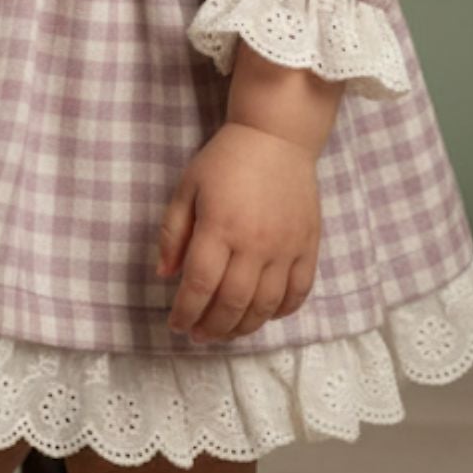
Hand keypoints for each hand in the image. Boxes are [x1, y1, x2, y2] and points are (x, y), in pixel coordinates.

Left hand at [154, 122, 320, 343]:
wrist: (277, 136)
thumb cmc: (226, 159)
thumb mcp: (188, 186)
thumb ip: (174, 231)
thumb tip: (165, 275)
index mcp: (219, 226)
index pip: (200, 285)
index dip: (186, 312)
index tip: (176, 324)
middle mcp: (254, 243)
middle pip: (232, 303)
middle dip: (211, 328)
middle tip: (198, 335)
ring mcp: (285, 247)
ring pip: (265, 306)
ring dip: (243, 327)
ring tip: (226, 332)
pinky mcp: (308, 246)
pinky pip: (298, 292)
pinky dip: (281, 312)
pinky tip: (264, 314)